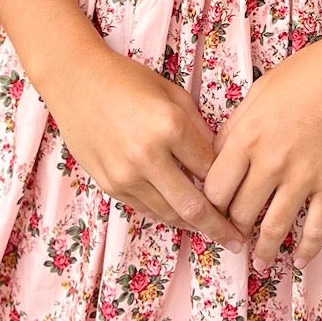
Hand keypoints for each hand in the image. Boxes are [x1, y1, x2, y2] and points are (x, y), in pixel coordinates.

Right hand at [39, 43, 250, 253]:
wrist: (76, 80)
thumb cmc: (128, 80)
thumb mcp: (173, 94)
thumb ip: (198, 129)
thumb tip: (220, 161)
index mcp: (170, 127)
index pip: (211, 170)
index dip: (231, 187)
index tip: (245, 199)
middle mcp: (148, 156)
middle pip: (194, 206)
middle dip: (221, 227)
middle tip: (239, 240)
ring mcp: (126, 175)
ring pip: (170, 215)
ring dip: (195, 227)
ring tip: (215, 234)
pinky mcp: (110, 185)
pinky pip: (146, 209)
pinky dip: (167, 215)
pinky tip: (183, 218)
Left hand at [200, 31, 321, 267]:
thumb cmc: (305, 73)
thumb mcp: (257, 93)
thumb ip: (235, 128)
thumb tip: (218, 158)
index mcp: (246, 137)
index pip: (215, 189)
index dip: (209, 205)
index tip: (211, 211)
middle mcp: (271, 162)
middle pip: (240, 212)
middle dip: (233, 228)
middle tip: (232, 237)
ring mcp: (303, 176)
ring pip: (274, 228)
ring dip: (264, 251)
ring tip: (259, 262)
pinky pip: (316, 227)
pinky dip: (307, 249)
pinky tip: (300, 261)